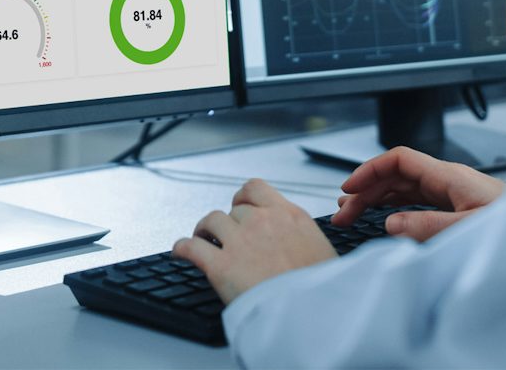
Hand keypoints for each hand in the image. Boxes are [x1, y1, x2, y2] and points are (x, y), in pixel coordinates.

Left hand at [172, 178, 335, 304]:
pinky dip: (182, 248)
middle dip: (229, 222)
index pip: (256, 189)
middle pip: (234, 210)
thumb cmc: (325, 293)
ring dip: (204, 230)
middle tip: (225, 235)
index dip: (242, 198)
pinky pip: (191, 247)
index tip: (240, 206)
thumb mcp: (325, 254)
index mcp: (290, 217)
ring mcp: (240, 242)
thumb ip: (305, 240)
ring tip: (203, 239)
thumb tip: (302, 246)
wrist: (314, 315)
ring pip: (211, 222)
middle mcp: (263, 222)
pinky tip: (180, 252)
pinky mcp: (220, 266)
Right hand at [332, 146, 505, 240]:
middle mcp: (451, 180)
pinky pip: (419, 201)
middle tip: (342, 213)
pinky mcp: (461, 208)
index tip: (348, 190)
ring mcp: (456, 193)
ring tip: (353, 213)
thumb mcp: (469, 230)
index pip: (399, 160)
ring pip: (406, 188)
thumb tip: (390, 223)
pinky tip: (386, 218)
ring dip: (377, 199)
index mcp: (451, 177)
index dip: (369, 171)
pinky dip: (396, 207)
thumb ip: (428, 226)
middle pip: (397, 174)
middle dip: (366, 189)